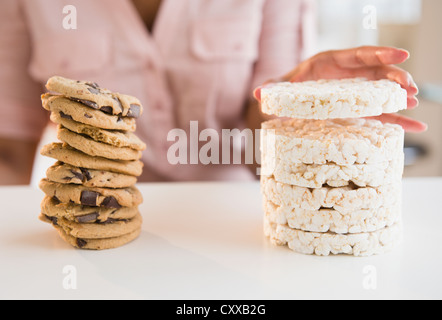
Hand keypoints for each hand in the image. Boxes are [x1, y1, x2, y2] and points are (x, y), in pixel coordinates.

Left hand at [254, 46, 426, 132]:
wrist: (288, 101)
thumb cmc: (289, 89)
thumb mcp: (282, 87)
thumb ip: (274, 88)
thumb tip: (259, 93)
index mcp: (332, 63)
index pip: (359, 55)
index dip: (380, 53)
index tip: (401, 54)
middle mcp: (348, 76)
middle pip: (376, 72)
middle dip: (395, 77)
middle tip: (410, 86)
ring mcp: (355, 93)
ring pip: (382, 92)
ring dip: (400, 96)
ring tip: (414, 103)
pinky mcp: (358, 109)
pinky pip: (381, 113)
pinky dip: (398, 119)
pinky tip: (415, 125)